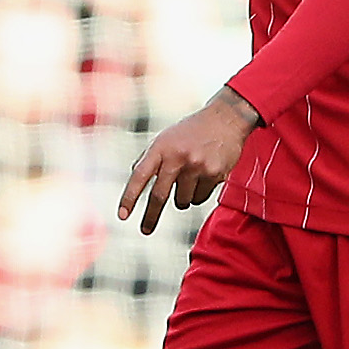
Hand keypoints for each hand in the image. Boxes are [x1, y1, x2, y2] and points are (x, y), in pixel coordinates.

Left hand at [118, 89, 256, 233]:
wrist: (225, 119)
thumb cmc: (192, 131)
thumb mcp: (165, 138)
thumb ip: (150, 157)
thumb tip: (133, 177)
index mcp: (161, 147)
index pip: (140, 176)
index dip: (129, 197)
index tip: (123, 215)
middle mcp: (177, 157)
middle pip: (159, 195)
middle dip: (151, 216)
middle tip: (145, 230)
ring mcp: (196, 166)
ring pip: (182, 201)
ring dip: (182, 199)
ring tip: (189, 179)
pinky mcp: (214, 174)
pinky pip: (199, 198)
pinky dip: (198, 194)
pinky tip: (204, 176)